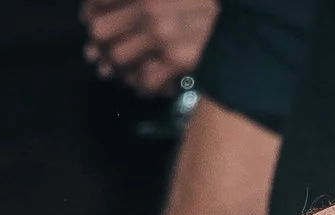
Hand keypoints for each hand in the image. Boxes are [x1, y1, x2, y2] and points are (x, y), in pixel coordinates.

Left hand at [80, 0, 216, 97]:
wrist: (244, 16)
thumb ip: (144, 0)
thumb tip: (98, 18)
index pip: (98, 1)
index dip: (90, 12)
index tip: (90, 19)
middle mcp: (148, 6)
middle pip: (100, 32)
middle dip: (98, 44)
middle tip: (99, 52)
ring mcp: (160, 35)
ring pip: (117, 59)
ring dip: (116, 67)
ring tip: (117, 71)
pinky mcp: (175, 60)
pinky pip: (144, 81)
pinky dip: (142, 85)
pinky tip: (145, 84)